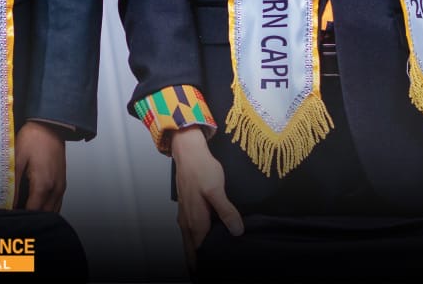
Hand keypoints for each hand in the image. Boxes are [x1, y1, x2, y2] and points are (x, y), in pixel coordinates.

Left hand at [15, 121, 66, 211]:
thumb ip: (13, 184)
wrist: (50, 126)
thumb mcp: (17, 160)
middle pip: (43, 215)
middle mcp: (55, 190)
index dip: (20, 216)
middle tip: (15, 216)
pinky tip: (35, 204)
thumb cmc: (33, 139)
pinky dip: (47, 208)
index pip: (32, 212)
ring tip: (24, 212)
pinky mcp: (62, 183)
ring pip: (52, 212)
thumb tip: (8, 203)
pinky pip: (56, 203)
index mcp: (43, 185)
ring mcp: (61, 187)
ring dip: (39, 214)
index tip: (9, 217)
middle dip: (30, 218)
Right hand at [170, 128, 242, 270]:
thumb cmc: (201, 168)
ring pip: (190, 242)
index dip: (205, 265)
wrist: (188, 152)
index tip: (214, 274)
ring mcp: (185, 215)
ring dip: (197, 253)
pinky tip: (205, 240)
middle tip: (207, 274)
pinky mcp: (187, 209)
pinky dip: (195, 241)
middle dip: (198, 264)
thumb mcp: (217, 190)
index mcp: (195, 221)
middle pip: (191, 250)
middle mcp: (187, 221)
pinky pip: (190, 232)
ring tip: (207, 263)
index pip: (200, 251)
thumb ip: (226, 212)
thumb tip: (237, 232)